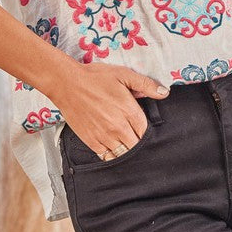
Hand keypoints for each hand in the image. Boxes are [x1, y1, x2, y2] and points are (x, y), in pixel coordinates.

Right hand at [52, 61, 169, 157]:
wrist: (67, 83)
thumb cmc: (95, 77)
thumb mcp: (123, 75)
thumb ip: (145, 84)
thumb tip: (165, 93)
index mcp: (128, 111)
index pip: (146, 131)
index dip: (147, 130)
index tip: (143, 126)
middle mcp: (118, 127)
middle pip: (137, 145)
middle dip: (138, 141)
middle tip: (135, 134)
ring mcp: (104, 136)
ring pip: (124, 153)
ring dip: (127, 149)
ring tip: (125, 141)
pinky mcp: (91, 142)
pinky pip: (107, 157)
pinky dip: (113, 154)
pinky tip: (113, 146)